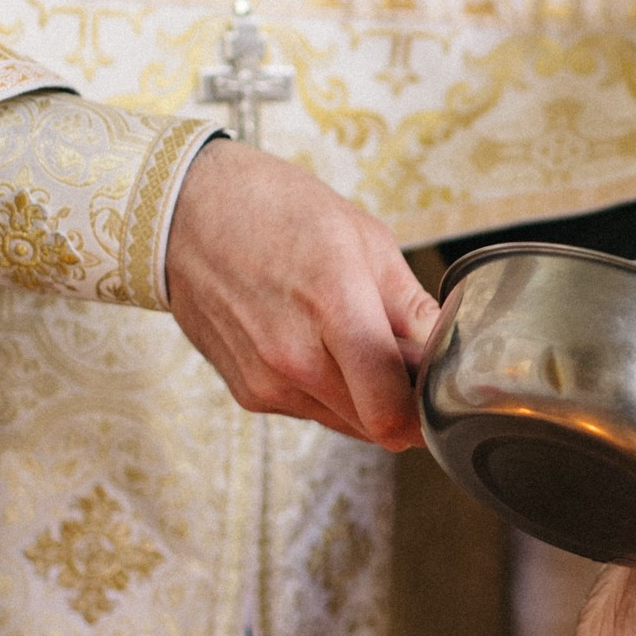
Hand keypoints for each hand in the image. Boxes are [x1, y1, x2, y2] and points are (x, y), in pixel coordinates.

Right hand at [166, 139, 436, 446]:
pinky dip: (329, 391)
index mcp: (333, 307)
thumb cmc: (276, 211)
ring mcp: (267, 383)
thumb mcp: (363, 237)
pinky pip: (311, 412)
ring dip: (365, 398)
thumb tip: (450, 348)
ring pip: (346, 424)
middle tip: (403, 356)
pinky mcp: (249, 394)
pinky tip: (315, 343)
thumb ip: (412, 306)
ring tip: (353, 340)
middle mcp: (295, 358)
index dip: (428, 410)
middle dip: (402, 399)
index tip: (439, 390)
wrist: (185, 214)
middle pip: (377, 424)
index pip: (393, 408)